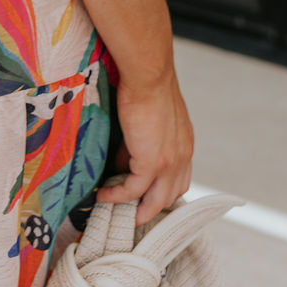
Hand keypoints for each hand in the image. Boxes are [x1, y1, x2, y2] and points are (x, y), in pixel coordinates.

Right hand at [96, 69, 193, 224]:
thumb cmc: (147, 83)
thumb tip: (123, 160)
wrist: (148, 74)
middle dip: (150, 208)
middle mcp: (182, 156)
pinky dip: (117, 197)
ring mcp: (169, 162)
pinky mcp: (152, 163)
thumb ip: (141, 140)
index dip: (162, 191)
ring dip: (135, 209)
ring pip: (155, 200)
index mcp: (184, 143)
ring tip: (115, 209)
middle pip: (170, 196)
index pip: (179, 179)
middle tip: (128, 211)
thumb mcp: (150, 117)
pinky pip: (133, 191)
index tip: (143, 196)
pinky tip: (103, 196)